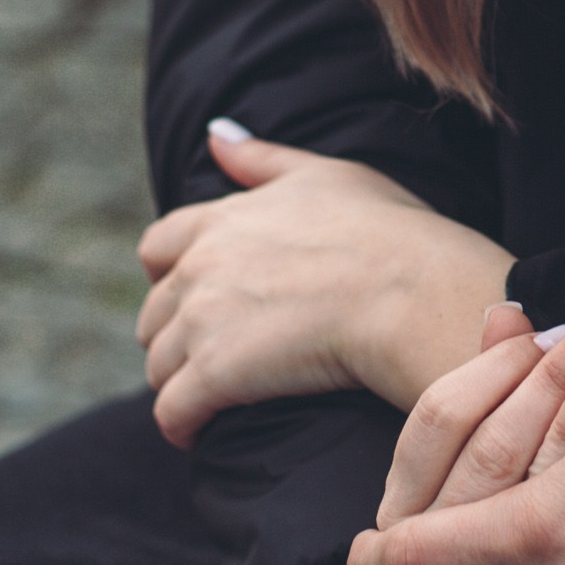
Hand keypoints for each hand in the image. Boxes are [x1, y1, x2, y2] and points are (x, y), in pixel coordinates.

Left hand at [135, 121, 512, 443]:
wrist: (410, 291)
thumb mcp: (325, 175)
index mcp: (222, 219)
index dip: (173, 275)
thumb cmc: (386, 230)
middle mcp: (199, 267)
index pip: (157, 248)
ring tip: (221, 395)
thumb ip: (261, 159)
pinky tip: (206, 431)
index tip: (203, 296)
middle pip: (154, 312)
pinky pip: (171, 413)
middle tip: (223, 352)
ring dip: (181, 381)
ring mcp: (202, 321)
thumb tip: (215, 134)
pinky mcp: (213, 375)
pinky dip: (182, 425)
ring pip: (158, 365)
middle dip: (178, 334)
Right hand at [379, 301, 564, 526]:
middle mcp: (434, 563)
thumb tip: (505, 312)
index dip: (496, 364)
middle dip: (545, 382)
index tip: (545, 328)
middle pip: (489, 452)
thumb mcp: (488, 421)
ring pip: (531, 489)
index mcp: (403, 512)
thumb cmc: (507, 466)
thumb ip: (492, 366)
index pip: (442, 418)